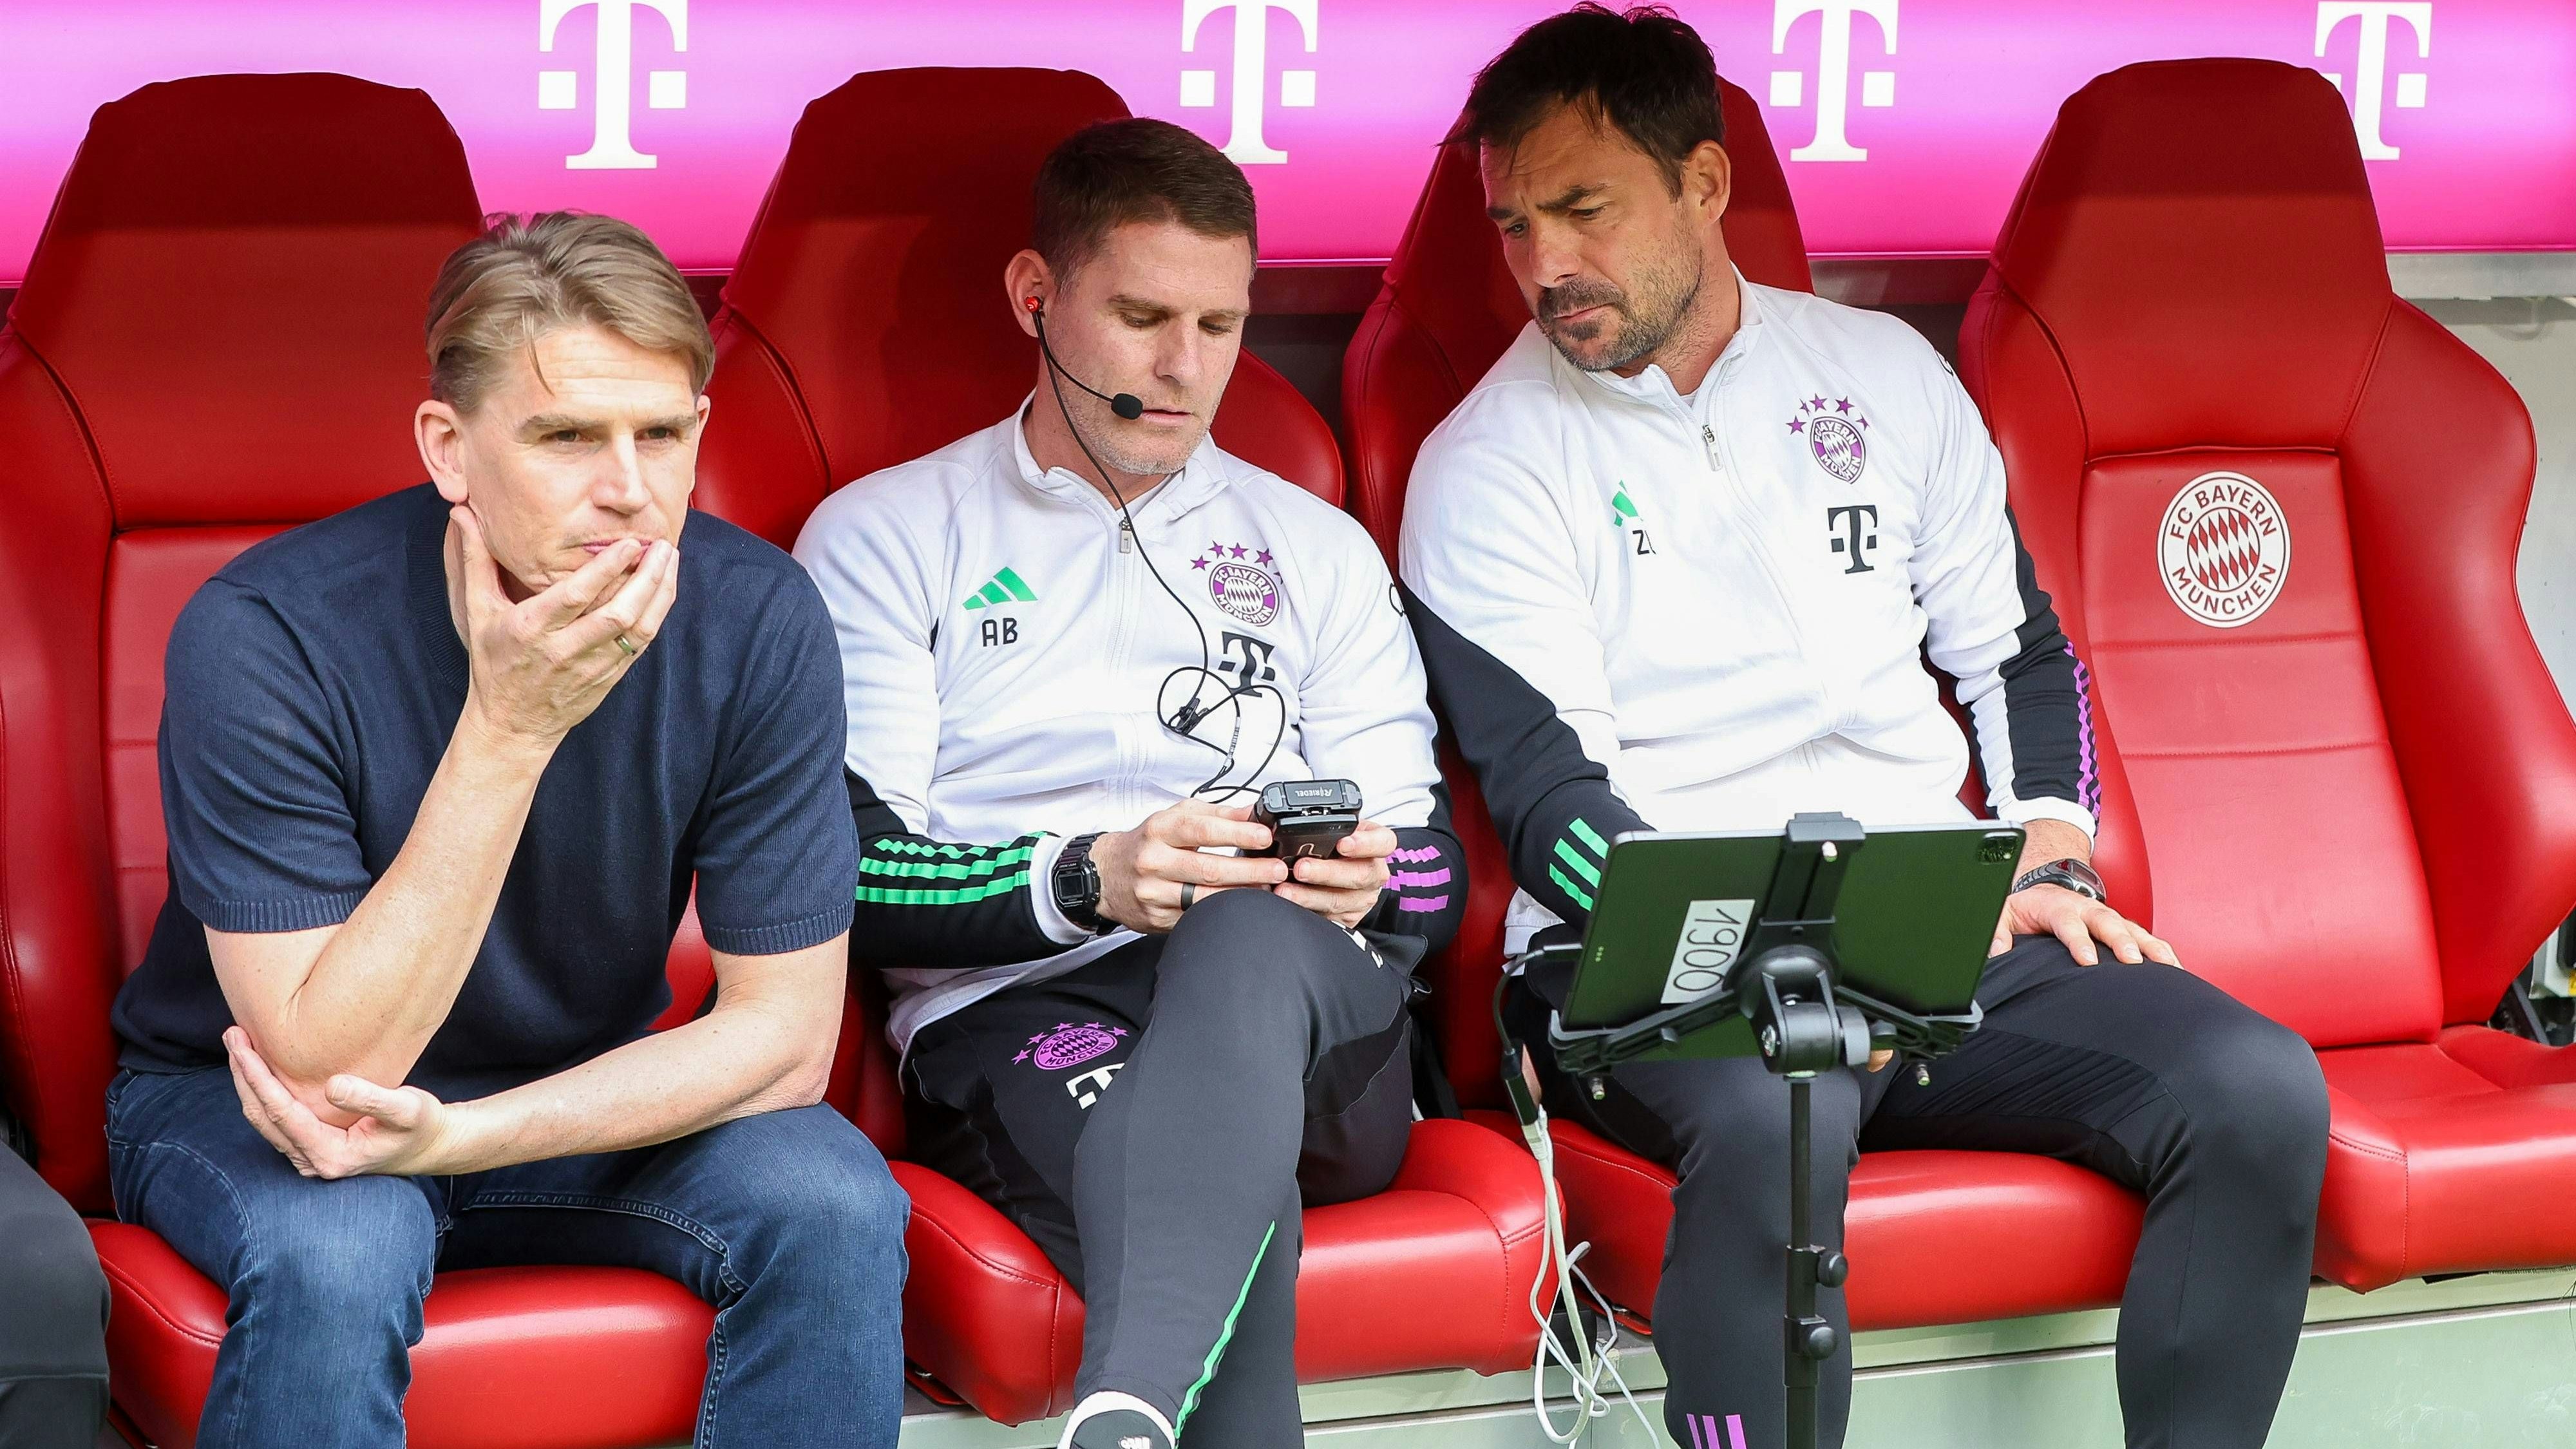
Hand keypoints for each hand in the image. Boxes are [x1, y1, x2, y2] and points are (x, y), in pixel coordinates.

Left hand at [224, 1027, 458, 1178]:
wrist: (429, 1146)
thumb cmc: (421, 1126)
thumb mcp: (407, 1109)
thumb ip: (371, 1098)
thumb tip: (331, 1085)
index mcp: (330, 1155)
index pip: (282, 1112)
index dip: (258, 1077)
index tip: (243, 1045)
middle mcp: (312, 1161)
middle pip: (263, 1116)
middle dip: (243, 1074)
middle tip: (232, 1035)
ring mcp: (308, 1157)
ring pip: (264, 1119)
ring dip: (248, 1083)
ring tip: (238, 1046)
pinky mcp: (309, 1147)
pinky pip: (275, 1120)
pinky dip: (262, 1092)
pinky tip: (258, 1070)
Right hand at [445, 506, 678, 749]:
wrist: (512, 724)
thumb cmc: (494, 661)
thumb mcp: (478, 610)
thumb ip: (476, 559)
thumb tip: (460, 512)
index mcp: (531, 628)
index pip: (574, 596)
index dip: (605, 569)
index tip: (629, 543)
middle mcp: (563, 649)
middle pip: (615, 613)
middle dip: (644, 578)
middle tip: (661, 545)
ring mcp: (591, 666)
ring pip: (636, 629)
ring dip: (658, 594)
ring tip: (669, 560)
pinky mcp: (610, 677)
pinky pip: (641, 645)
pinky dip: (656, 615)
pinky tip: (664, 589)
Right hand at [1091, 801, 1290, 932]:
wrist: (1106, 874)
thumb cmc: (1148, 843)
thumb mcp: (1176, 818)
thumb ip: (1216, 815)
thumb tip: (1254, 811)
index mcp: (1160, 830)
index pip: (1202, 830)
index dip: (1236, 833)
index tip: (1265, 836)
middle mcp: (1154, 861)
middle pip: (1208, 867)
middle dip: (1249, 869)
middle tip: (1278, 868)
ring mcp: (1154, 893)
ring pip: (1204, 897)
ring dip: (1242, 894)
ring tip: (1269, 888)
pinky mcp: (1157, 918)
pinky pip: (1196, 917)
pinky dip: (1223, 912)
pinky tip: (1244, 907)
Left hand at [1276, 819, 1395, 928]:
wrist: (1344, 873)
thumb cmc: (1339, 846)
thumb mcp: (1340, 828)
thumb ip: (1327, 824)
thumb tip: (1292, 817)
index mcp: (1377, 845)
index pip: (1383, 843)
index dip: (1364, 844)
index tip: (1342, 843)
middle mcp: (1374, 872)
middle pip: (1359, 875)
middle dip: (1326, 872)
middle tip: (1300, 868)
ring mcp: (1362, 898)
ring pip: (1339, 900)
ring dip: (1308, 895)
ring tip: (1284, 890)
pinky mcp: (1348, 917)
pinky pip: (1327, 917)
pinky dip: (1304, 910)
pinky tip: (1288, 903)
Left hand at [1991, 886, 2177, 966]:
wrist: (2044, 888)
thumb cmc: (2024, 908)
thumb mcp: (2002, 915)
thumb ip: (1997, 934)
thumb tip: (1996, 955)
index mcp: (2057, 907)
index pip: (2068, 924)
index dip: (2078, 942)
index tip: (2087, 962)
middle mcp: (2088, 910)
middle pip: (2108, 923)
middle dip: (2122, 942)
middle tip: (2132, 962)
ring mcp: (2109, 917)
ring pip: (2134, 930)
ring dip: (2152, 948)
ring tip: (2170, 969)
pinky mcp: (2123, 927)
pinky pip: (2147, 939)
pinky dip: (2163, 954)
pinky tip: (2177, 972)